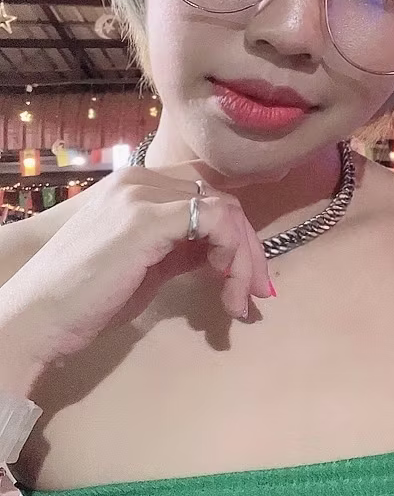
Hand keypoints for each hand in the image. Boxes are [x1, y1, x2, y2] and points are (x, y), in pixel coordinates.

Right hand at [0, 164, 272, 366]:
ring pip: (226, 209)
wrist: (38, 316)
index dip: (232, 232)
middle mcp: (140, 179)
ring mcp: (143, 195)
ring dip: (244, 257)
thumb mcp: (142, 265)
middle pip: (221, 199)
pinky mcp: (148, 219)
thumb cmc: (83, 299)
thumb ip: (178, 248)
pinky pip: (217, 220)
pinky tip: (225, 286)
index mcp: (135, 185)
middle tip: (253, 294)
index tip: (241, 277)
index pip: (205, 194)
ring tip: (238, 301)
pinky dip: (233, 254)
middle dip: (247, 248)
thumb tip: (218, 250)